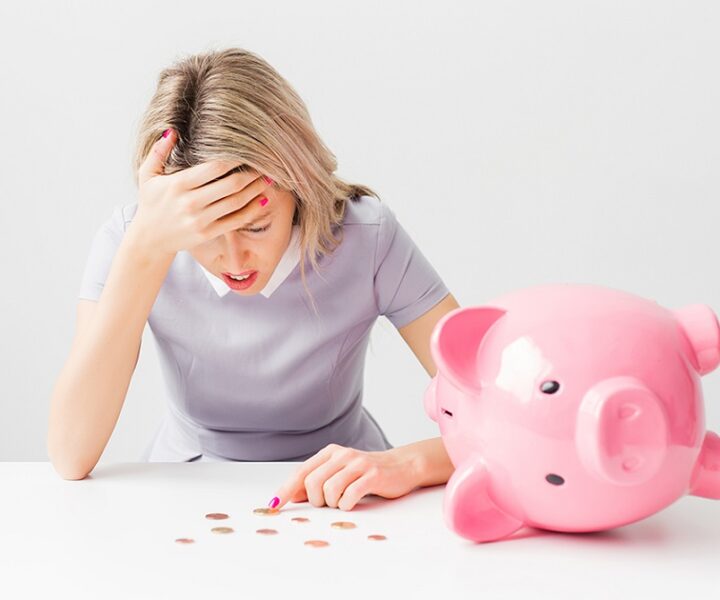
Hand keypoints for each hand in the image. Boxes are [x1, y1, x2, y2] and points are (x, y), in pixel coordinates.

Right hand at [129, 128, 273, 258]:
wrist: (150, 239)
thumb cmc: (151, 204)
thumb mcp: (148, 175)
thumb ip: (158, 152)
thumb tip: (173, 131)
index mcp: (179, 185)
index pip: (214, 168)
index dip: (235, 158)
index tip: (248, 150)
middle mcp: (191, 202)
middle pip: (230, 185)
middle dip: (251, 174)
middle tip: (265, 164)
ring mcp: (201, 220)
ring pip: (236, 202)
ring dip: (256, 190)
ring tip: (268, 179)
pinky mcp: (208, 233)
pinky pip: (236, 221)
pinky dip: (252, 210)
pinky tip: (263, 200)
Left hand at [269, 443, 421, 511]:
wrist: (402, 465)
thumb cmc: (367, 472)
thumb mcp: (340, 472)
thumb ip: (317, 481)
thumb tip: (291, 495)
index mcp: (331, 453)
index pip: (301, 472)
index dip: (286, 489)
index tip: (274, 504)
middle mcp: (342, 455)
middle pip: (312, 483)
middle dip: (316, 500)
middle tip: (328, 503)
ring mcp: (358, 464)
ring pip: (329, 490)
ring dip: (333, 503)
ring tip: (342, 501)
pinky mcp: (372, 475)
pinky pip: (349, 496)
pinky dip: (347, 505)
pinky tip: (352, 502)